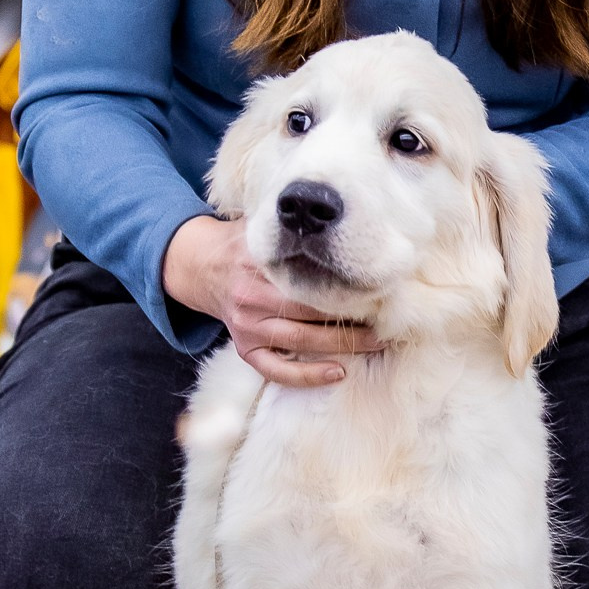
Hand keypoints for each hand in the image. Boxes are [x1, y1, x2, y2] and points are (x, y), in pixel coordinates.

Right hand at [162, 214, 379, 387]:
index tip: (377, 285)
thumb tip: (339, 213)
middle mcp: (250, 294)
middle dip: (353, 316)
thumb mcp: (259, 225)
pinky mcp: (244, 347)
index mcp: (256, 260)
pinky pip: (275, 369)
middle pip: (309, 310)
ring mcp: (246, 325)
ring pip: (300, 340)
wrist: (198, 266)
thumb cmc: (242, 243)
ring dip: (342, 345)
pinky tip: (337, 373)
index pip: (306, 275)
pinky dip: (306, 375)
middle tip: (390, 318)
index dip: (344, 283)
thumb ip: (291, 226)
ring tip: (377, 343)